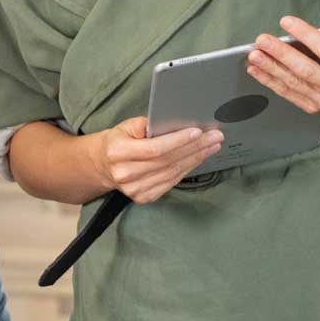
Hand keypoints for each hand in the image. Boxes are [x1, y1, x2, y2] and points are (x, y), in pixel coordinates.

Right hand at [90, 116, 221, 203]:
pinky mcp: (143, 197)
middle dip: (195, 147)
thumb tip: (175, 123)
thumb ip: (147, 124)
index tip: (198, 132)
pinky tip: (198, 159)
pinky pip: (171, 182)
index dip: (178, 141)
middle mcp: (125, 173)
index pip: (154, 148)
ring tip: (211, 146)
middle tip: (214, 137)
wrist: (104, 165)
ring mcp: (134, 189)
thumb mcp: (126, 126)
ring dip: (196, 158)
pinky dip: (187, 169)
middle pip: (167, 161)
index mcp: (118, 153)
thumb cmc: (119, 141)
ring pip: (173, 172)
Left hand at [246, 4, 319, 120]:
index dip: (306, 35)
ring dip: (270, 68)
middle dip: (281, 54)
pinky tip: (256, 70)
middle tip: (262, 40)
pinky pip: (288, 94)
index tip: (286, 21)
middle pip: (305, 70)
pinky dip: (270, 81)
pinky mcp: (313, 108)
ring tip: (253, 54)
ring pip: (293, 83)